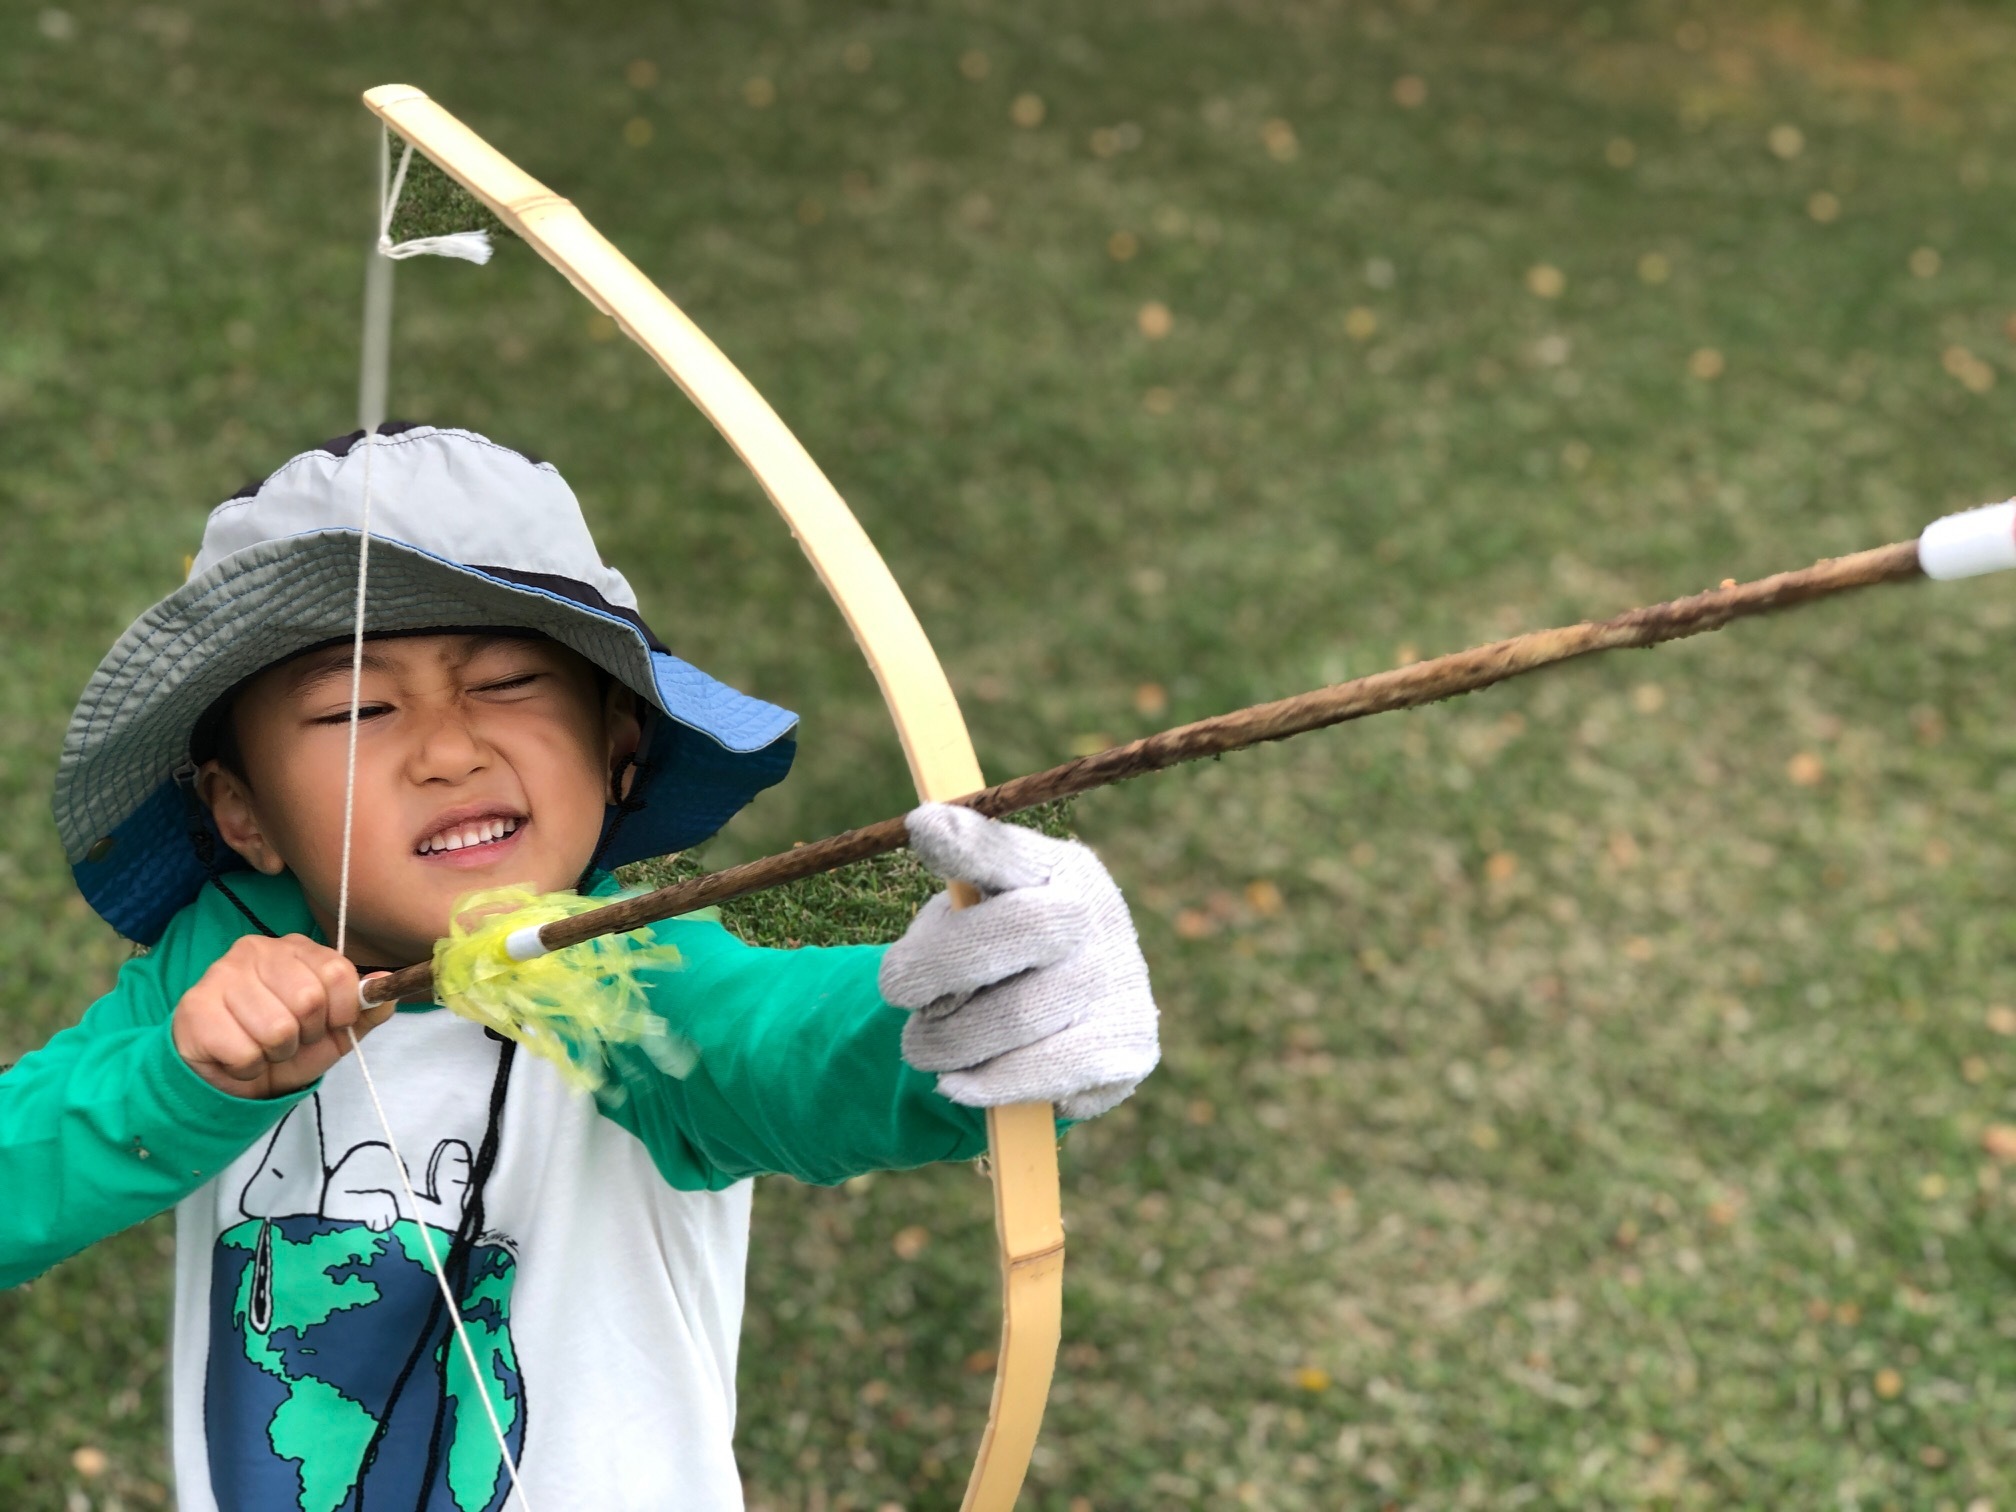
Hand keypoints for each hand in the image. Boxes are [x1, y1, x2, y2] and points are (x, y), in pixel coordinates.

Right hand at [171, 935, 392, 1098]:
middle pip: (308, 999)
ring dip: (276, 1053)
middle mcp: (255, 950)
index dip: (342, 1010)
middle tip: (289, 1039)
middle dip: (306, 1034)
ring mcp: (220, 975)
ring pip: (276, 1030)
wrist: (232, 1079)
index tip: (329, 1024)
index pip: (338, 972)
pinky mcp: (195, 1009)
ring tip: (263, 1047)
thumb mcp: (336, 1031)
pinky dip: (249, 1067)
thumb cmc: (286, 1047)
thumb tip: (387, 986)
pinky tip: (237, 1055)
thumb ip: (365, 1010)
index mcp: (294, 947)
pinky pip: (244, 1052)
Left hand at [880, 804, 1158, 1118]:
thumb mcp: (968, 922)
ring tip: (927, 1047)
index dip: (967, 841)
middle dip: (934, 966)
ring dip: (948, 1041)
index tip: (922, 827)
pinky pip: (1041, 1070)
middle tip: (896, 991)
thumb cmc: (1000, 959)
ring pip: (1014, 1016)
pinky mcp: (1130, 1040)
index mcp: (1051, 866)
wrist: (1068, 1023)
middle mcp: (1095, 910)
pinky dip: (986, 1083)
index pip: (1005, 850)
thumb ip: (945, 933)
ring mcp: (1119, 974)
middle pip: (1015, 929)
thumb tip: (914, 979)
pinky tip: (956, 1084)